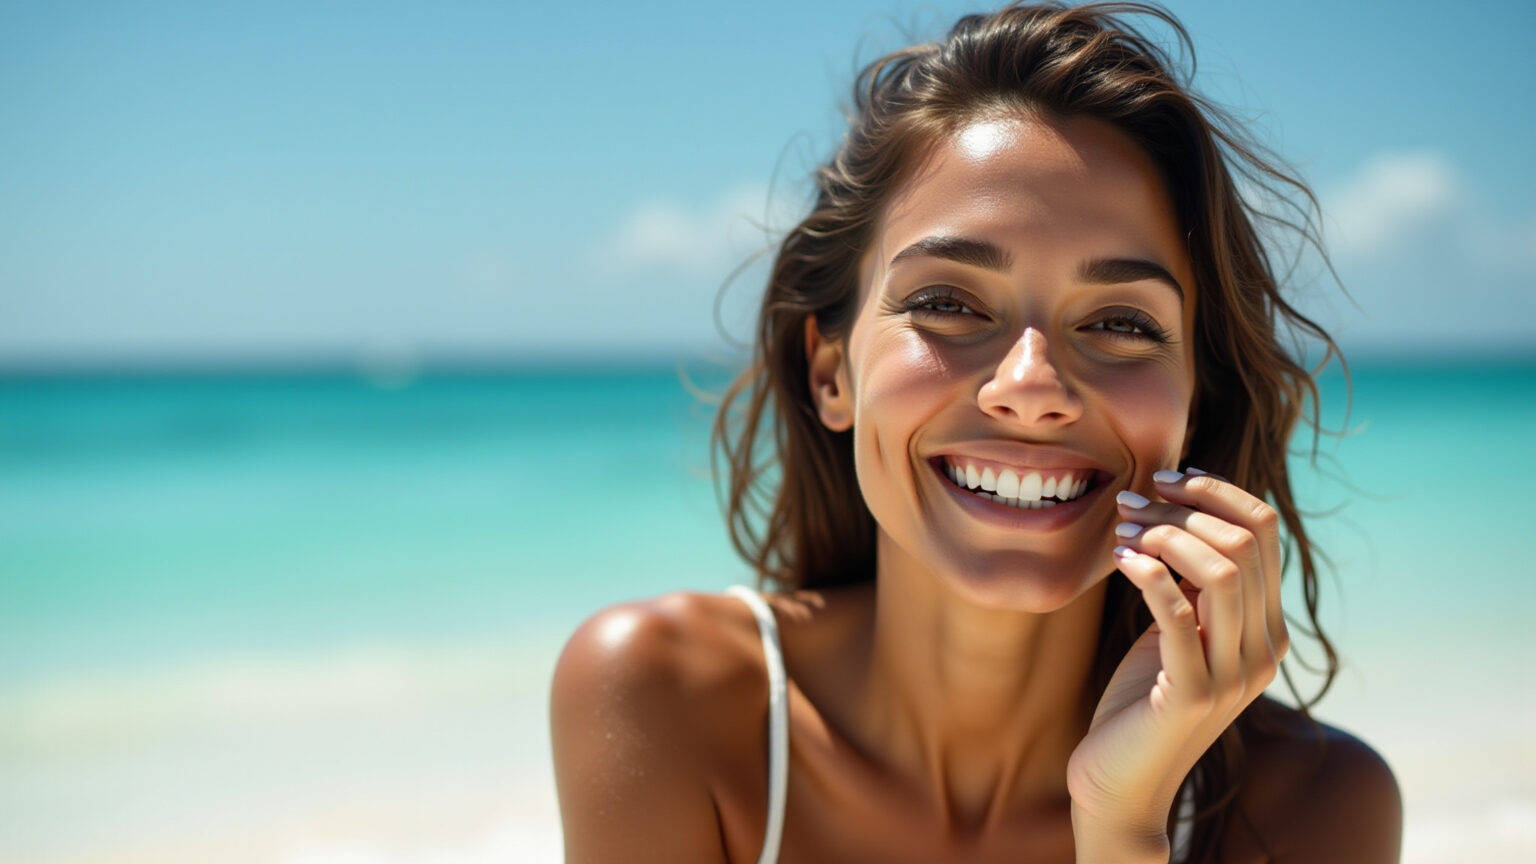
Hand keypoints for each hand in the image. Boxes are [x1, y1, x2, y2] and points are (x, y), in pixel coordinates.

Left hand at [1066, 468, 1289, 858]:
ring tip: (1123, 530)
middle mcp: (1264, 650)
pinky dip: (1149, 576)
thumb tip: (1178, 507)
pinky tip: (1120, 561)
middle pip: (1246, 543)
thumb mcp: (1176, 631)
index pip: (1264, 532)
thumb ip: (1191, 585)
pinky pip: (1179, 615)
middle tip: (1131, 502)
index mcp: (1266, 628)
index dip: (1217, 491)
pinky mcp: (1193, 694)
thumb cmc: (1139, 700)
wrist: (1121, 781)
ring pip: (1221, 572)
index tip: (1166, 476)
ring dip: (1165, 535)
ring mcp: (1233, 675)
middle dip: (1183, 508)